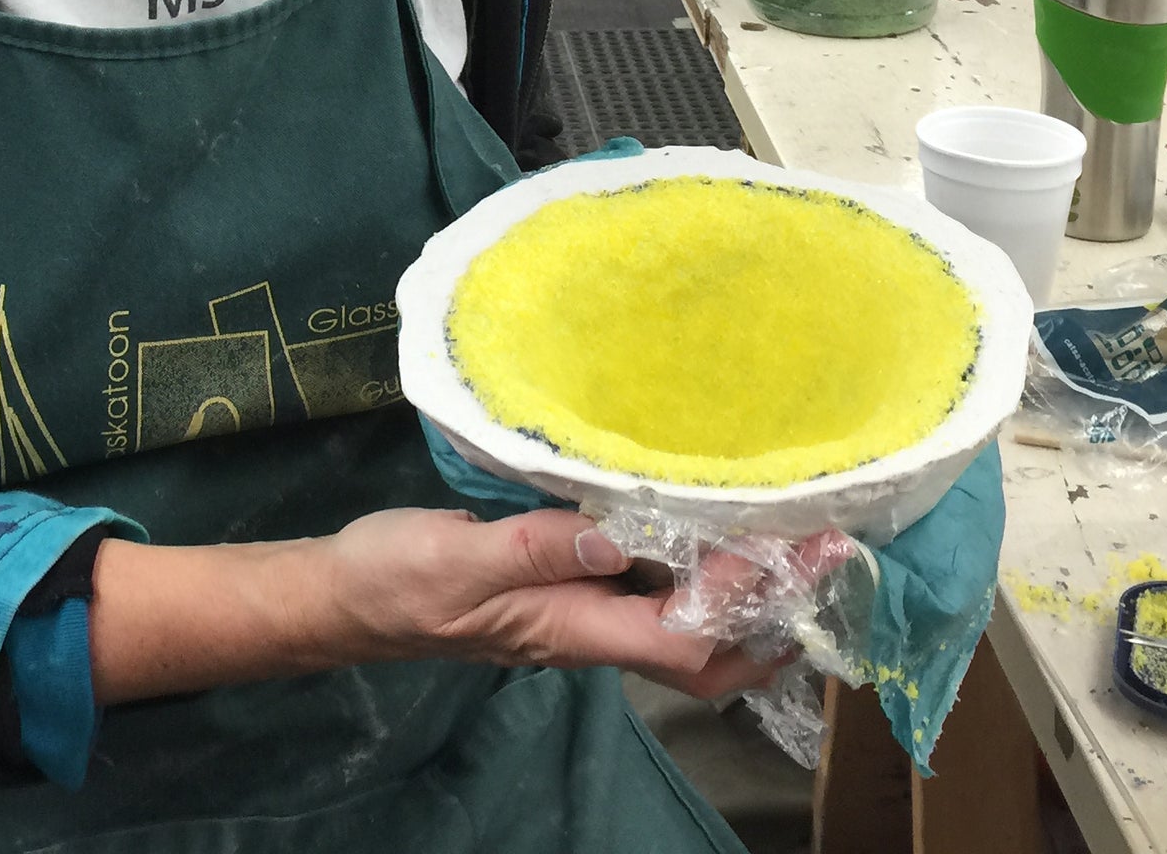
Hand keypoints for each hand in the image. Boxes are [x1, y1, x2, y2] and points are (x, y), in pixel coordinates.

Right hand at [317, 507, 787, 698]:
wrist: (344, 596)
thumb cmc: (397, 579)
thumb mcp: (460, 557)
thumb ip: (537, 547)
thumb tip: (621, 535)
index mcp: (572, 629)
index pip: (682, 636)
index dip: (742, 603)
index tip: (790, 549)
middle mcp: (587, 626)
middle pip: (702, 649)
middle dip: (769, 615)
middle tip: (823, 552)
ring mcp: (575, 606)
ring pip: (678, 615)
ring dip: (737, 587)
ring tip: (784, 532)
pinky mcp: (559, 580)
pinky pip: (642, 582)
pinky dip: (684, 559)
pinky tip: (693, 517)